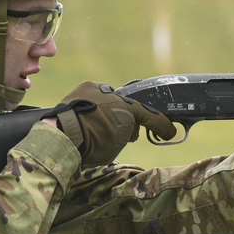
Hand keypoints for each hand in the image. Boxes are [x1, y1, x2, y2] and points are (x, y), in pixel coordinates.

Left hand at [54, 81, 176, 165]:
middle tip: (126, 134)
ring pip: (111, 102)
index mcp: (130, 110)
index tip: (170, 132)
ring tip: (101, 127)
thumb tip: (126, 130)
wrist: (63, 133)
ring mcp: (100, 88)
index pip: (151, 117)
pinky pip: (95, 98)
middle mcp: (117, 95)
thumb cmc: (92, 144)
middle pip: (128, 109)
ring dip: (108, 113)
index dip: (162, 126)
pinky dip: (94, 108)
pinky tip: (88, 119)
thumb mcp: (115, 146)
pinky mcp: (83, 87)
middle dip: (128, 121)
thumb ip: (124, 136)